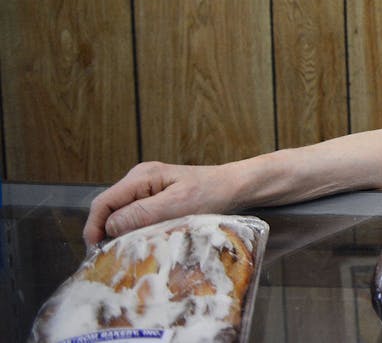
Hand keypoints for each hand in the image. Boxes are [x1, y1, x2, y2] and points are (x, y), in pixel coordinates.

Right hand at [83, 161, 237, 247]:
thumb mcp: (178, 205)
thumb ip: (142, 213)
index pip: (103, 202)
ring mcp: (146, 188)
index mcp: (141, 176)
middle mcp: (139, 179)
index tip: (95, 251)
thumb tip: (110, 226)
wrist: (235, 187)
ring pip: (119, 214)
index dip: (93, 227)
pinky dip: (131, 230)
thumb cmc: (211, 194)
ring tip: (121, 253)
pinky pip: (133, 215)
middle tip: (107, 258)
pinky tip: (137, 243)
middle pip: (107, 208)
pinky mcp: (154, 198)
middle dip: (103, 232)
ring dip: (117, 233)